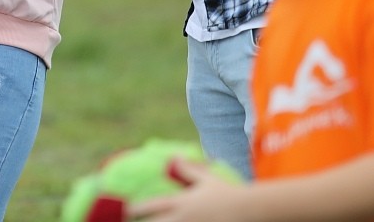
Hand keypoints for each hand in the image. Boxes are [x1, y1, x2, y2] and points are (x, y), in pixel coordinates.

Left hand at [129, 159, 245, 221]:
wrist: (248, 210)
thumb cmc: (226, 194)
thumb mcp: (206, 179)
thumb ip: (188, 170)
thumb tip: (175, 158)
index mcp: (182, 202)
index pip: (154, 206)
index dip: (137, 208)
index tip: (125, 209)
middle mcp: (184, 218)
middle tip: (127, 221)